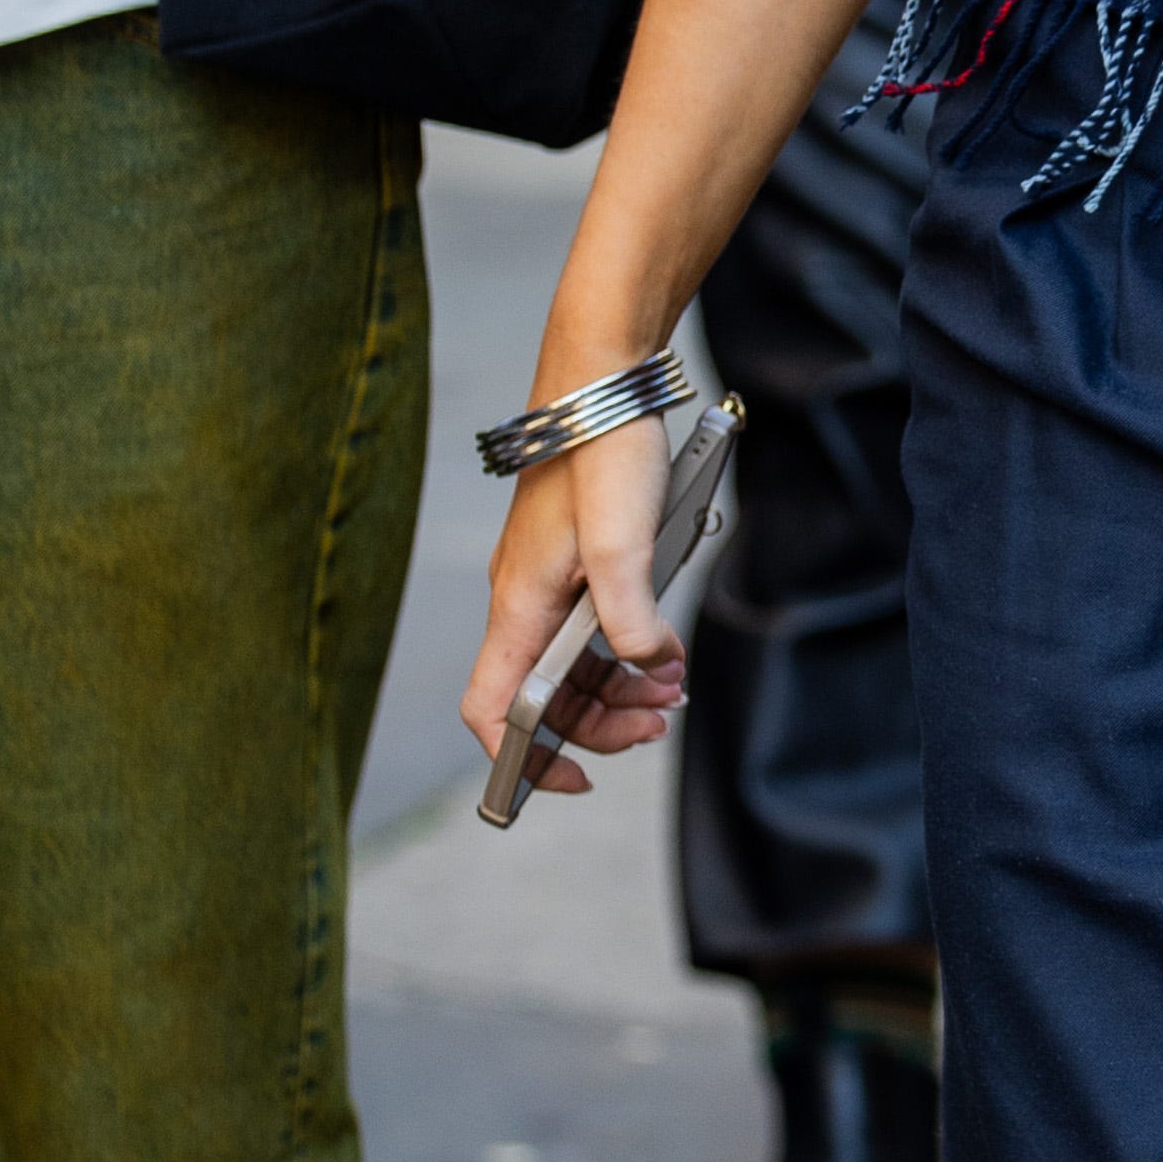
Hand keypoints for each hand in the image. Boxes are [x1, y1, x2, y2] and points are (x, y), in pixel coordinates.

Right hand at [460, 408, 686, 797]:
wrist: (605, 381)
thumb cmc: (604, 452)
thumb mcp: (623, 540)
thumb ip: (629, 614)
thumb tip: (644, 664)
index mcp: (519, 605)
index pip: (491, 708)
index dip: (522, 757)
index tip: (572, 780)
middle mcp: (524, 601)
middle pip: (543, 698)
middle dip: (599, 723)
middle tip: (659, 720)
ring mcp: (549, 583)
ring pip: (573, 666)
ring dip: (621, 689)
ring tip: (672, 688)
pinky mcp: (576, 564)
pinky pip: (593, 630)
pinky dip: (627, 651)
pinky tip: (664, 651)